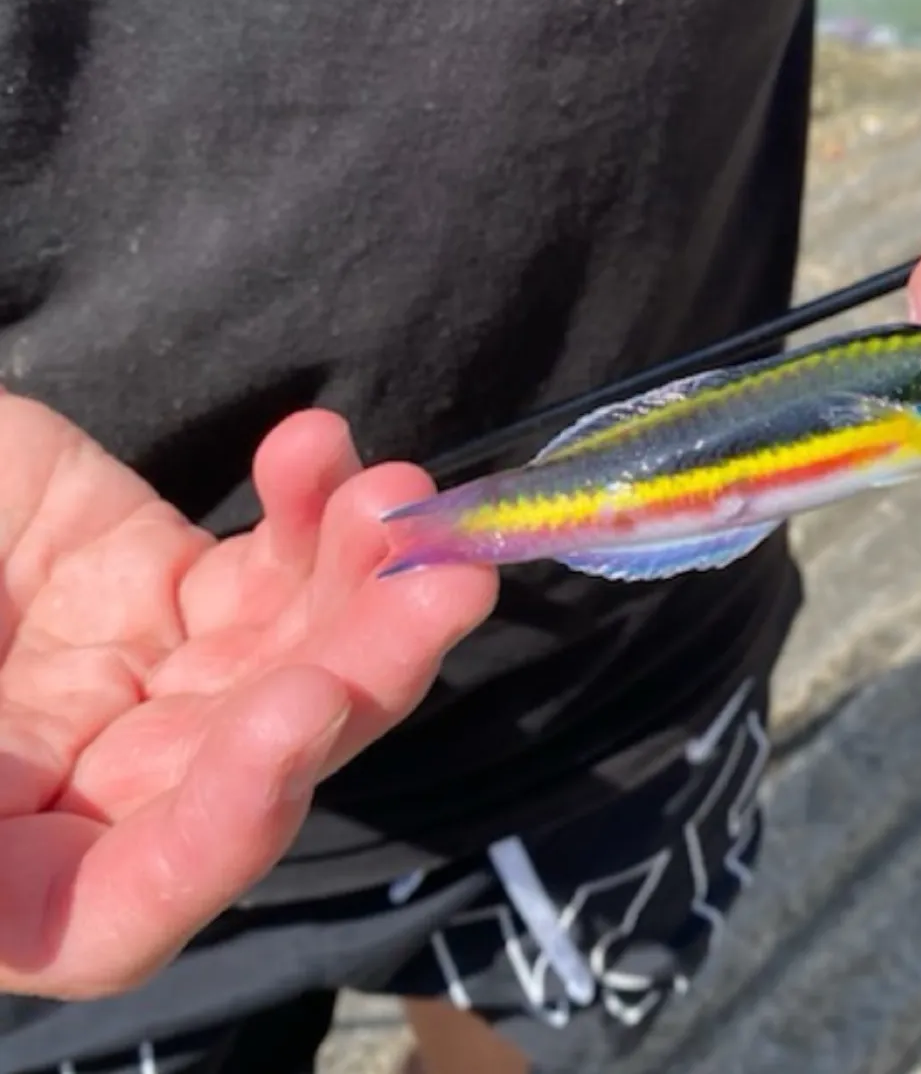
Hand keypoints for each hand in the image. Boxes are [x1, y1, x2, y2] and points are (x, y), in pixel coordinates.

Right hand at [0, 398, 496, 998]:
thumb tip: (35, 826)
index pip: (120, 908)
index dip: (218, 833)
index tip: (294, 716)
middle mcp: (72, 794)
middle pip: (250, 765)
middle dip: (358, 676)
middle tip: (442, 582)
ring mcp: (130, 684)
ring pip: (288, 656)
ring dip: (363, 583)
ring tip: (400, 498)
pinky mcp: (160, 585)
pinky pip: (267, 563)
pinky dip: (311, 513)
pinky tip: (318, 451)